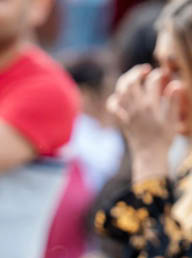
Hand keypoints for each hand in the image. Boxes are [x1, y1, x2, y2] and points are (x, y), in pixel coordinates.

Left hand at [107, 64, 182, 181]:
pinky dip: (115, 98)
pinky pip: (112, 107)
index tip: (163, 76)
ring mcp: (127, 114)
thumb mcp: (173, 119)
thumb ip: (174, 101)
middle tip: (145, 71)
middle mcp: (136, 108)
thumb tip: (176, 84)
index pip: (153, 80)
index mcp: (151, 105)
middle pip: (131, 82)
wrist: (149, 156)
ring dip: (125, 81)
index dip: (159, 74)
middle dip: (137, 72)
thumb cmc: (164, 138)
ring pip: (120, 91)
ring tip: (134, 79)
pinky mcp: (121, 121)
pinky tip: (121, 96)